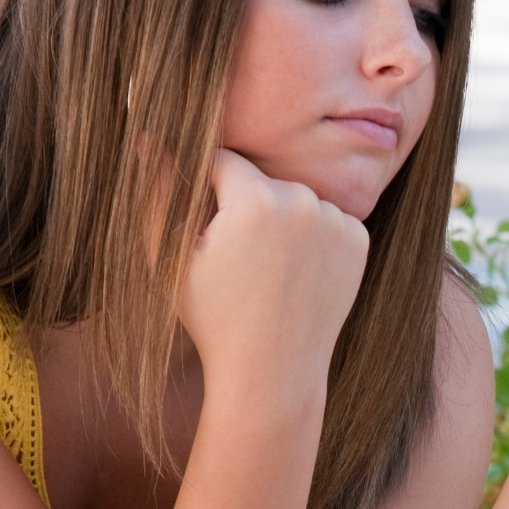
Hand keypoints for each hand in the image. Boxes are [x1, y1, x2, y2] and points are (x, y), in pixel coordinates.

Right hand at [178, 149, 368, 404]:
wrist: (273, 367)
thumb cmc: (213, 315)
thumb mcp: (174, 256)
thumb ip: (162, 192)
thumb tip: (151, 140)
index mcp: (256, 200)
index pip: (221, 162)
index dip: (203, 184)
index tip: (199, 213)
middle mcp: (304, 201)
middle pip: (262, 182)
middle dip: (244, 206)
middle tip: (234, 256)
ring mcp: (337, 220)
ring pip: (296, 201)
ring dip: (280, 219)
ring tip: (265, 268)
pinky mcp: (358, 240)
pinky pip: (326, 221)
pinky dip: (311, 238)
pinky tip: (295, 273)